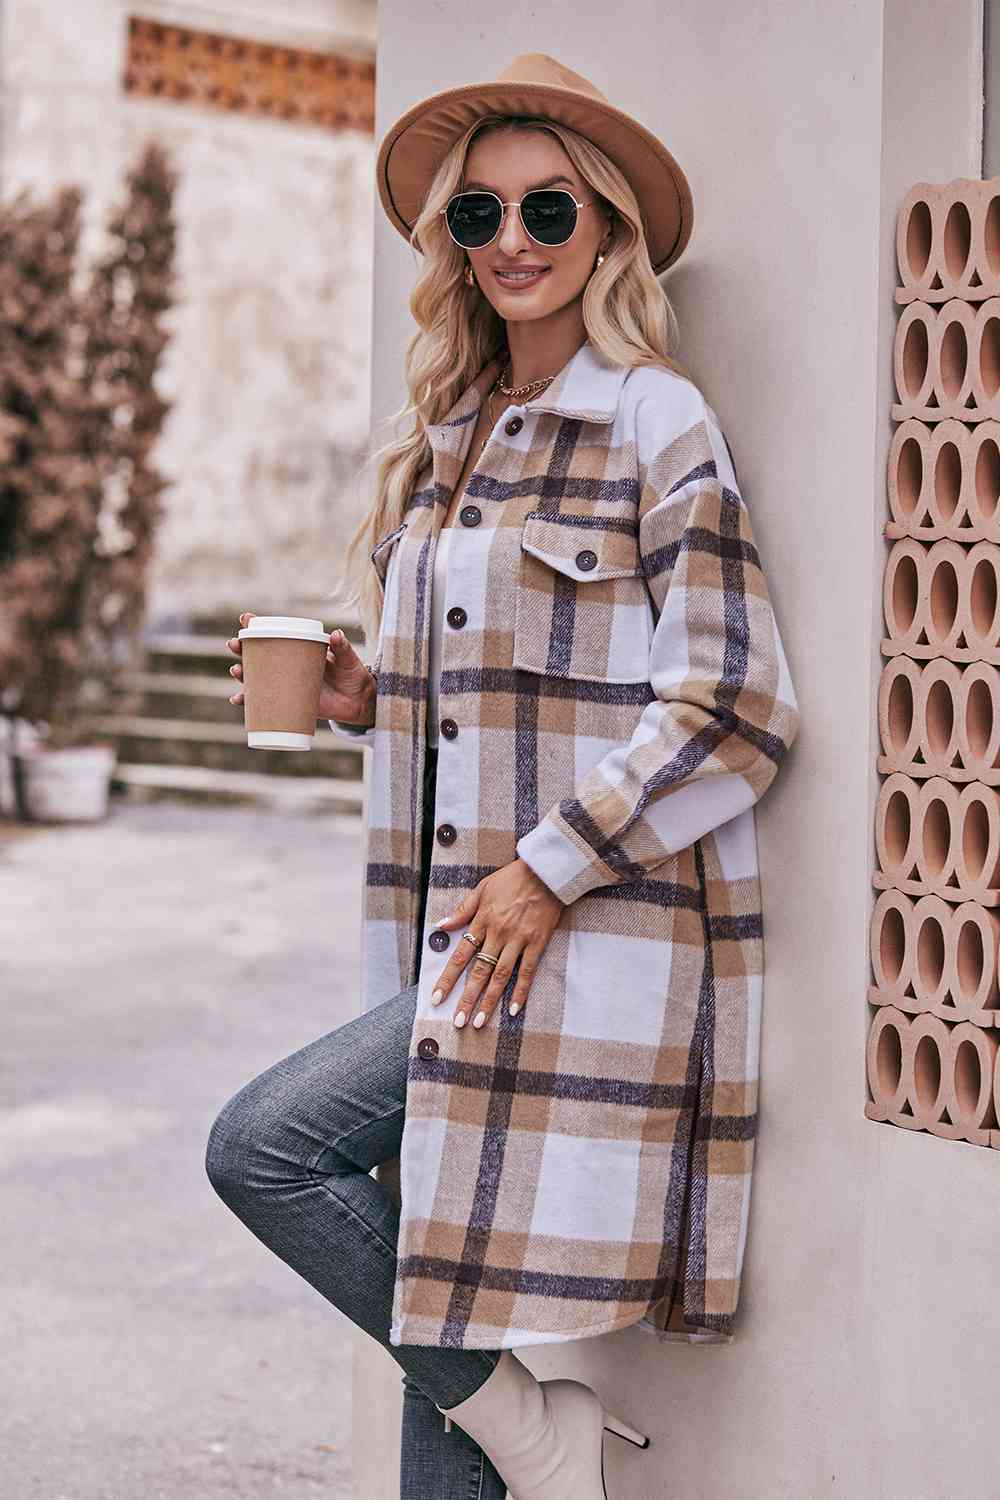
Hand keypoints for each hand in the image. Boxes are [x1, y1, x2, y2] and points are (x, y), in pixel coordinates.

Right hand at [225, 611, 375, 724]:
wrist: (359, 702)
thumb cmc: (353, 675)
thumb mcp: (349, 659)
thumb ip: (343, 647)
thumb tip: (336, 634)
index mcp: (300, 650)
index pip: (275, 634)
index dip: (257, 626)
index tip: (245, 619)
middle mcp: (288, 666)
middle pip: (258, 656)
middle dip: (242, 650)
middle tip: (234, 646)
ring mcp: (287, 685)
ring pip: (257, 678)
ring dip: (242, 675)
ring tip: (236, 672)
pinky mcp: (289, 703)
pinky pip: (264, 703)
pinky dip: (249, 702)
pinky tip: (238, 700)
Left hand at [429, 858, 564, 1030]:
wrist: (546, 871)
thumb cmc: (513, 878)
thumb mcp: (482, 888)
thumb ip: (462, 910)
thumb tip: (441, 926)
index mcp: (482, 921)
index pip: (460, 955)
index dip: (448, 979)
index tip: (437, 999)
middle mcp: (498, 934)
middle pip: (478, 972)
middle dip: (466, 999)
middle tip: (458, 1022)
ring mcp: (518, 940)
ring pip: (500, 976)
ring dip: (489, 1000)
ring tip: (480, 1022)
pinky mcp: (537, 943)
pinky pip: (527, 971)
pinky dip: (521, 991)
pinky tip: (513, 1009)